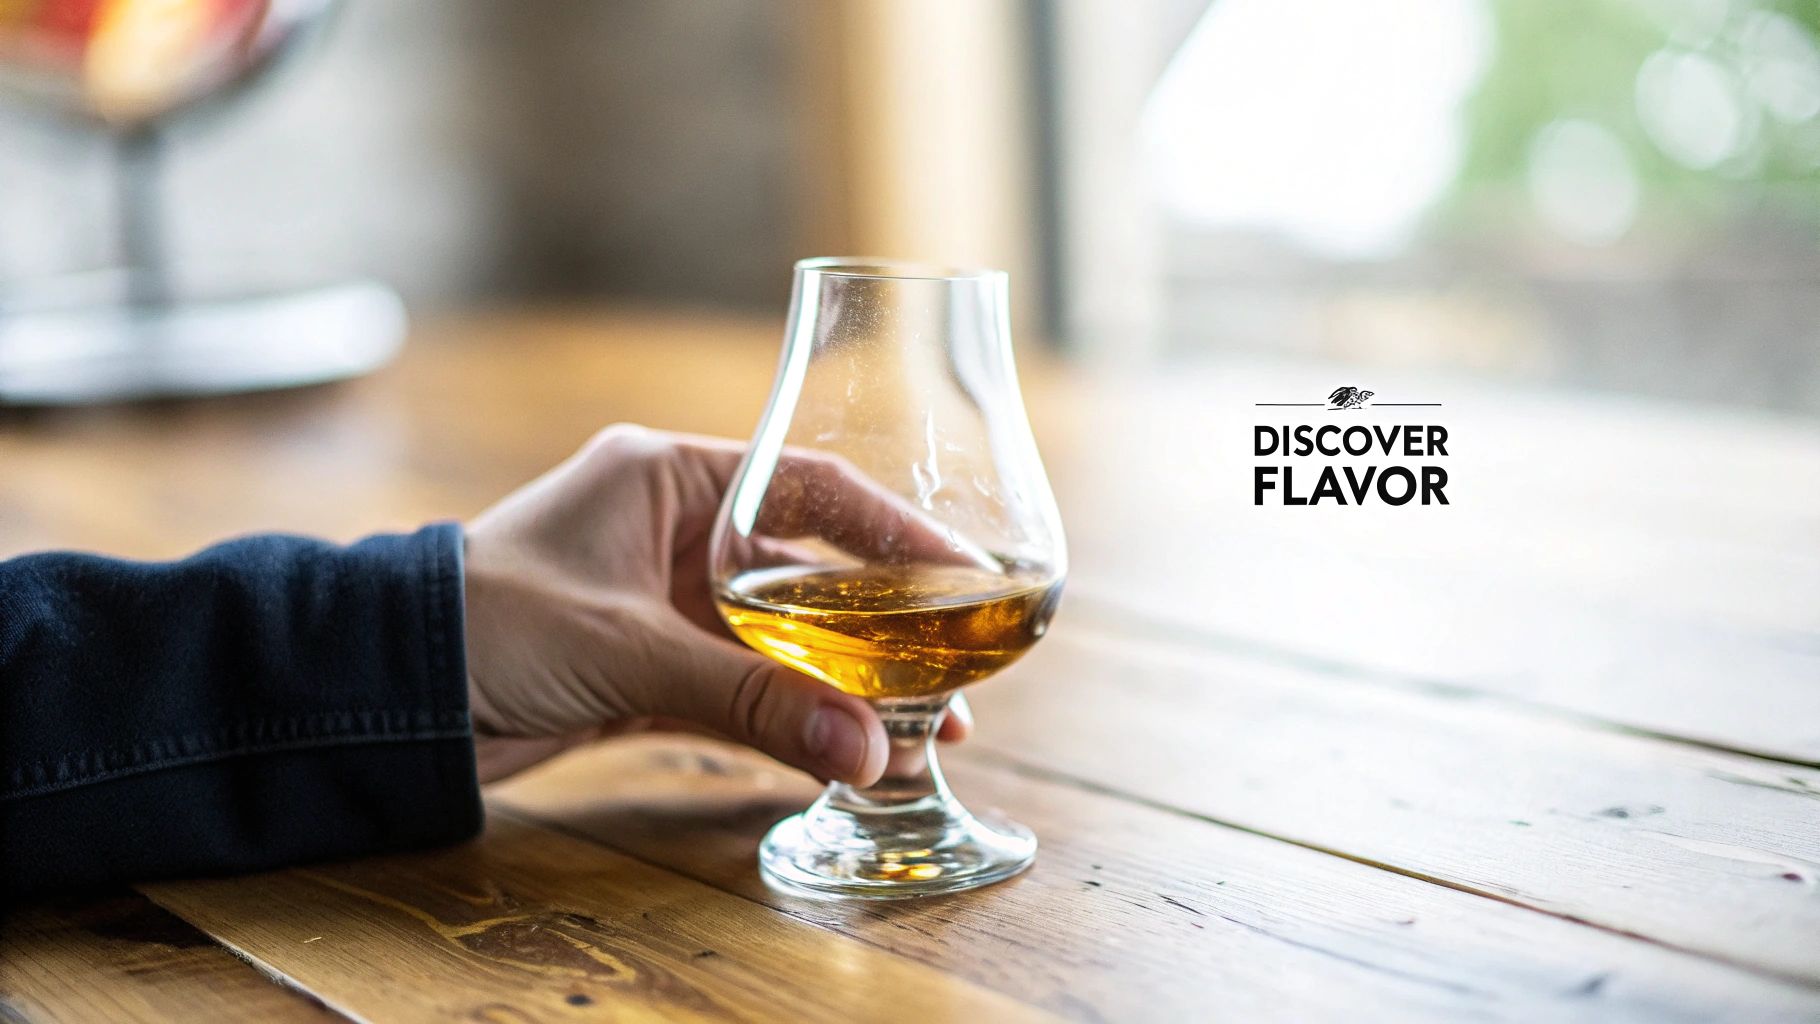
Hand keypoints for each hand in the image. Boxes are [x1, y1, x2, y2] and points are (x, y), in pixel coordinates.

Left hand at [462, 424, 972, 784]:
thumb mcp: (629, 650)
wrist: (381, 695)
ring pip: (786, 636)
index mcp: (669, 475)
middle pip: (813, 568)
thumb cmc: (485, 625)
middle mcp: (676, 528)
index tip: (967, 573)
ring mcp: (666, 600)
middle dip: (887, 625)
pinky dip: (795, 717)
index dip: (897, 532)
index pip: (812, 487)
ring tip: (925, 729)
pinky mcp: (650, 665)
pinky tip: (850, 747)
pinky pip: (747, 686)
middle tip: (958, 674)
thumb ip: (752, 697)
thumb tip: (867, 750)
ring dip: (849, 681)